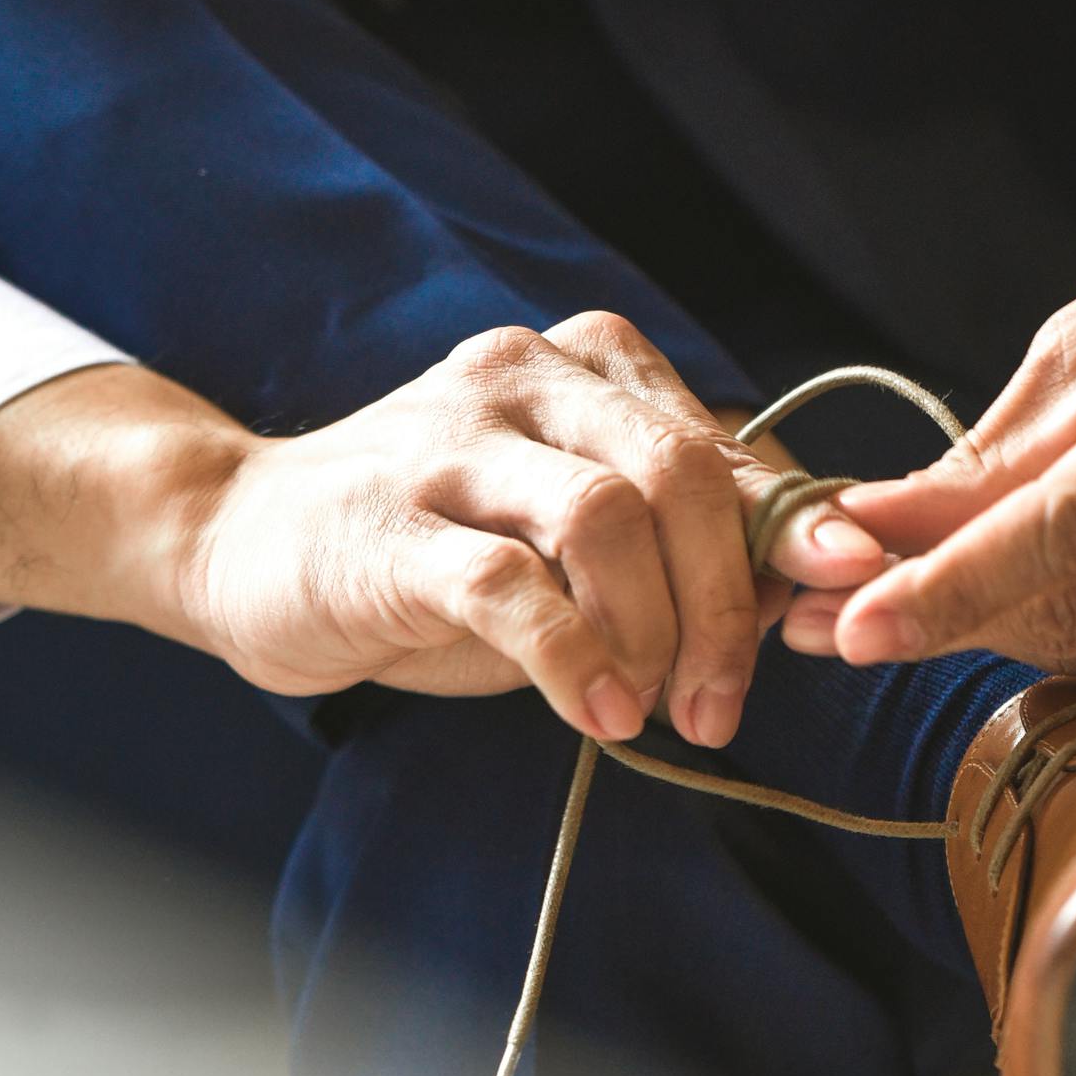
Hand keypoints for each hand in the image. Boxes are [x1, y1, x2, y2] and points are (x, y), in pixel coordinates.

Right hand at [181, 312, 884, 736]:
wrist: (239, 540)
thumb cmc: (432, 545)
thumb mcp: (567, 530)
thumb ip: (678, 535)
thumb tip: (817, 574)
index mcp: (584, 365)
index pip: (722, 446)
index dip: (791, 538)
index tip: (836, 611)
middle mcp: (524, 377)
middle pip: (680, 471)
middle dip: (727, 600)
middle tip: (724, 699)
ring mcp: (451, 442)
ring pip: (605, 517)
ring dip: (653, 632)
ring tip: (652, 710)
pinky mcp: (390, 524)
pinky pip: (508, 583)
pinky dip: (571, 655)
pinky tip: (597, 710)